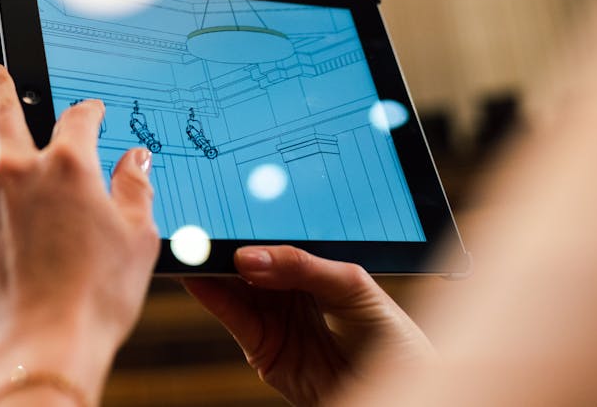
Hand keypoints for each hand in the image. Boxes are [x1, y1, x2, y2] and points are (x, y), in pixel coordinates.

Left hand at [0, 63, 159, 405]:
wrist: (36, 352)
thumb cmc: (94, 300)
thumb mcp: (138, 240)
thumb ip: (136, 190)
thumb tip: (135, 162)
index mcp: (65, 166)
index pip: (78, 118)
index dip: (90, 112)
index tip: (92, 113)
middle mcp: (14, 172)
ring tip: (12, 190)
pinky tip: (6, 243)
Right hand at [183, 246, 432, 406]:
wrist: (404, 392)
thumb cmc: (393, 338)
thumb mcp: (353, 287)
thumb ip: (303, 267)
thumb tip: (250, 258)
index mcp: (316, 269)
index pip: (277, 241)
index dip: (254, 226)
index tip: (230, 208)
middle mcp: (292, 292)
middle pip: (250, 262)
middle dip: (226, 243)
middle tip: (201, 223)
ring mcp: (276, 320)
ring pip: (235, 288)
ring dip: (211, 268)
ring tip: (192, 247)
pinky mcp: (263, 349)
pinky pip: (233, 318)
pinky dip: (212, 297)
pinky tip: (199, 278)